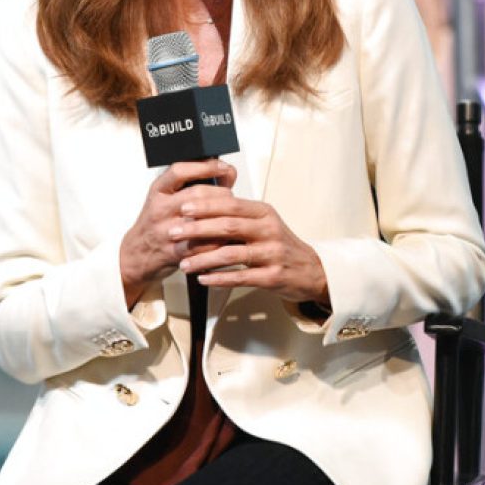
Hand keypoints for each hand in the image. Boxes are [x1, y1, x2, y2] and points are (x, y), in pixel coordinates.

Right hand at [120, 159, 236, 306]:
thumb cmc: (157, 222)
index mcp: (159, 191)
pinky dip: (218, 241)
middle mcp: (160, 209)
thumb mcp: (166, 197)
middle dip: (221, 194)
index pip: (179, 171)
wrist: (137, 253)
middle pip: (196, 194)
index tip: (222, 166)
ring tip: (232, 216)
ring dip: (222, 217)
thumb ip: (191, 184)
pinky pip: (202, 246)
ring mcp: (166, 231)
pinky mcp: (174, 252)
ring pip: (201, 220)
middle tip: (232, 197)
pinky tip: (227, 237)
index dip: (204, 166)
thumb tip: (225, 172)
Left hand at [169, 185, 329, 304]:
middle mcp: (269, 230)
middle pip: (228, 226)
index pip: (231, 205)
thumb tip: (202, 207)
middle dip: (197, 229)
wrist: (310, 270)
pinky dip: (219, 279)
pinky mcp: (272, 276)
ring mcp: (272, 254)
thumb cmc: (279, 245)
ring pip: (231, 254)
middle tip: (174, 232)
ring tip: (183, 263)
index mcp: (264, 213)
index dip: (205, 206)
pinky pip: (240, 277)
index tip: (183, 208)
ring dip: (203, 259)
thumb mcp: (264, 222)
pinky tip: (203, 279)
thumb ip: (239, 216)